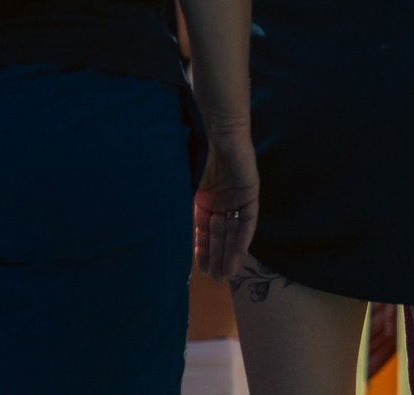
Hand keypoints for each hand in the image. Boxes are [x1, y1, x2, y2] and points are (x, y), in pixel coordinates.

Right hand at [194, 123, 257, 278]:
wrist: (214, 133)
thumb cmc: (194, 157)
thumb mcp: (183, 189)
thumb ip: (181, 210)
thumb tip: (164, 233)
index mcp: (204, 200)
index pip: (204, 232)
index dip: (203, 251)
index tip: (201, 271)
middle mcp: (220, 201)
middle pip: (220, 235)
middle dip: (218, 257)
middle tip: (217, 280)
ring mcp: (236, 197)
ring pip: (234, 231)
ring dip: (230, 252)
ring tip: (226, 274)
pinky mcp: (250, 192)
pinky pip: (248, 219)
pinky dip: (243, 236)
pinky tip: (239, 253)